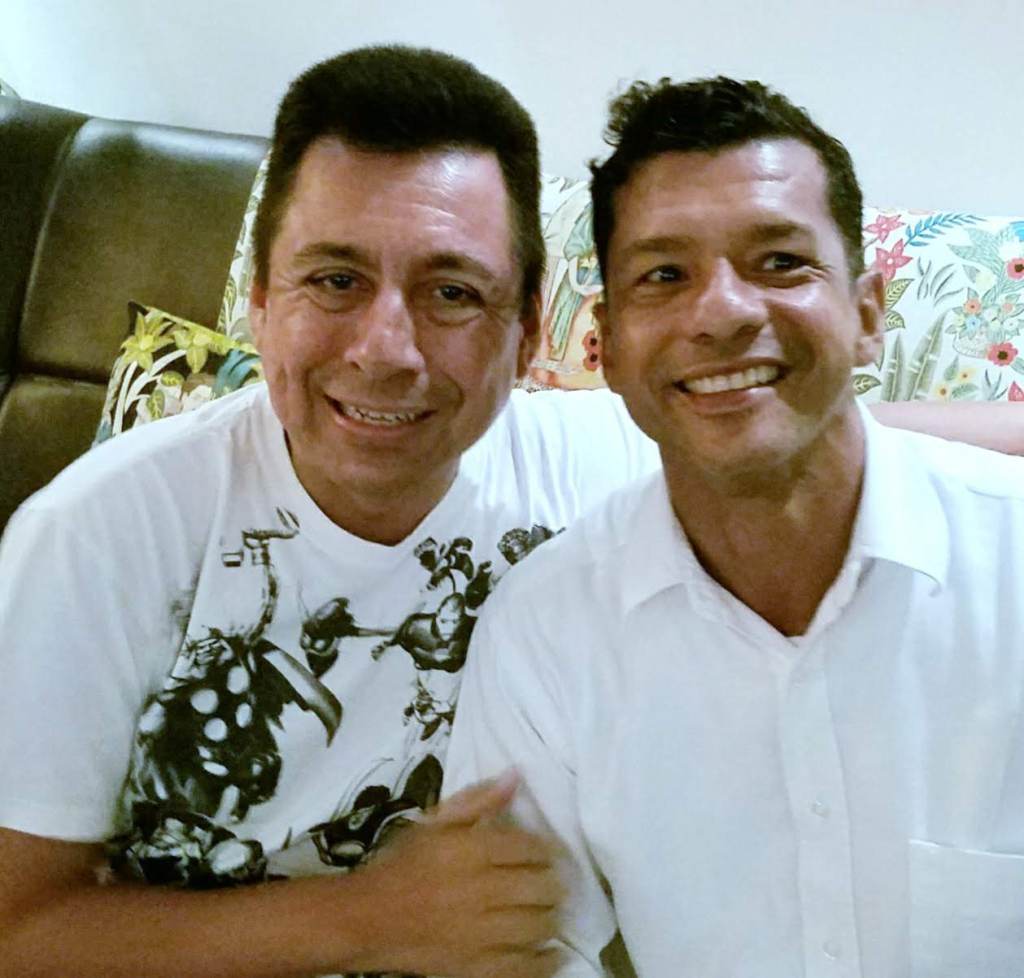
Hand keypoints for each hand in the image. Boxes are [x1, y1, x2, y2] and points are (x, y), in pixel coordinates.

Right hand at [353, 770, 564, 977]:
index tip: (550, 852)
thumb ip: (479, 799)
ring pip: (537, 926)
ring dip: (551, 917)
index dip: (548, 849)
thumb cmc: (402, 864)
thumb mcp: (435, 821)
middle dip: (554, 883)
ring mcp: (479, 934)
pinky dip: (544, 960)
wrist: (365, 918)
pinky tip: (551, 951)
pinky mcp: (475, 968)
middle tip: (555, 882)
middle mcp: (480, 891)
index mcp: (471, 851)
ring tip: (551, 911)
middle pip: (540, 887)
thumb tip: (516, 775)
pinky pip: (523, 967)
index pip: (531, 848)